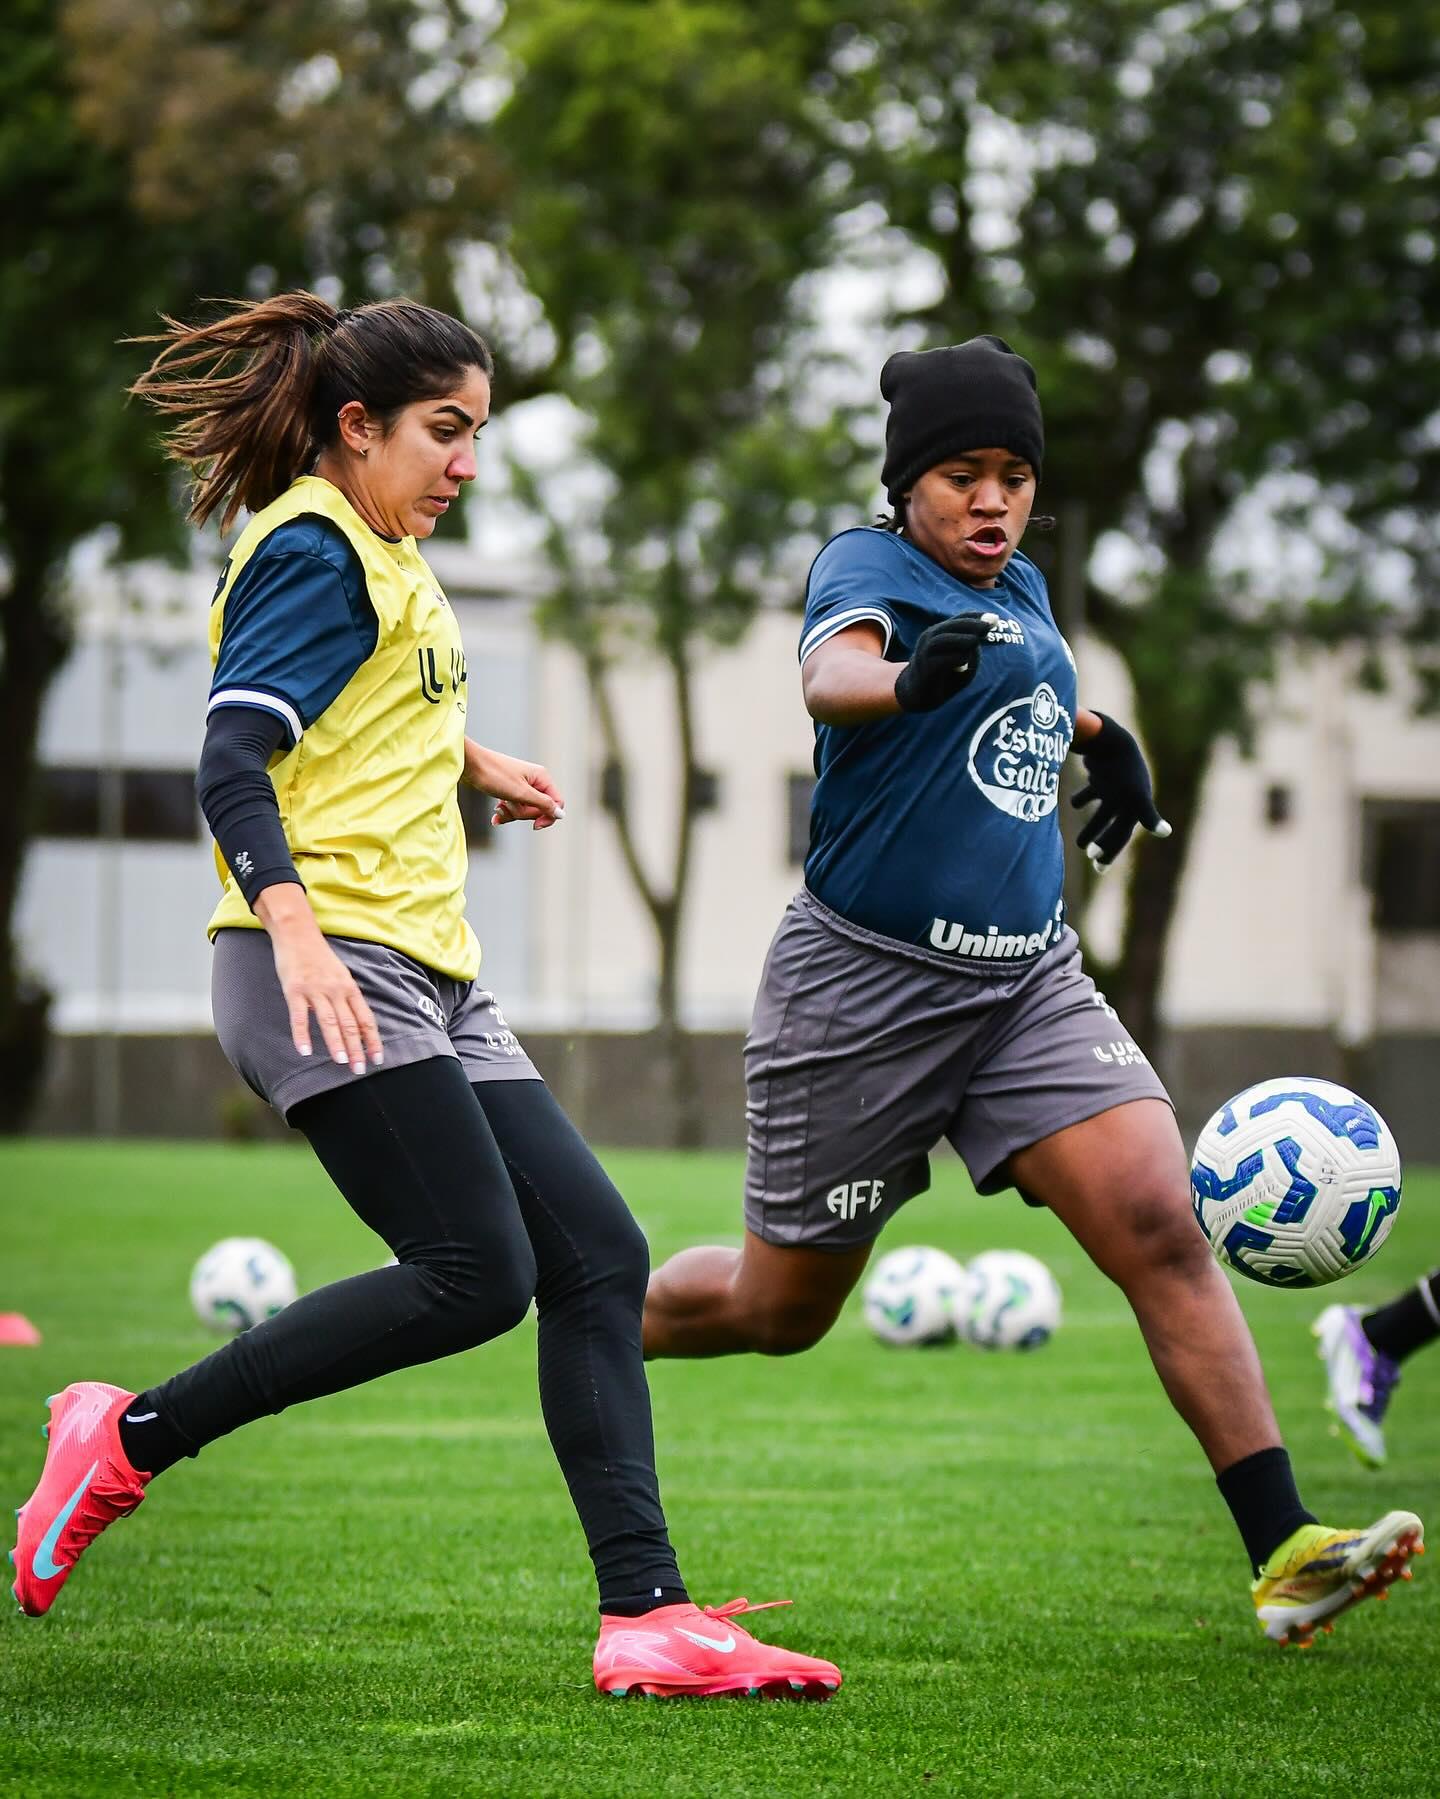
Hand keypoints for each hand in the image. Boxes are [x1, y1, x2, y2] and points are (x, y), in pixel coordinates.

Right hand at [255, 886, 383, 1071]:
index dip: (372, 1040)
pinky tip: (304, 1051)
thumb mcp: (340, 975)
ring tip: (341, 1063)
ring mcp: (315, 990)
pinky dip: (302, 1035)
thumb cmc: (319, 957)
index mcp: (349, 988)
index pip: (365, 1018)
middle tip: (360, 1070)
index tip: (378, 1059)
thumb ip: (346, 997)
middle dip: (357, 1049)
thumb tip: (356, 1023)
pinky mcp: (294, 990)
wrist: (298, 932)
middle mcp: (336, 990)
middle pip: (350, 1024)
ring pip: (329, 1021)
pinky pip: (299, 1016)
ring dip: (336, 1044)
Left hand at [463, 741, 564, 829]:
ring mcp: (521, 785)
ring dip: (512, 813)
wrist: (468, 764)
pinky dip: (505, 812)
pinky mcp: (509, 790)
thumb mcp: (521, 793)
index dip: (548, 817)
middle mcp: (534, 780)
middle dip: (523, 813)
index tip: (534, 825)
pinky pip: (513, 807)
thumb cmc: (494, 775)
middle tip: (509, 806)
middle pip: (539, 808)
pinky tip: (495, 815)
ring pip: (525, 810)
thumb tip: (561, 814)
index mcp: (542, 777)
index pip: (556, 803)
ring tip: (498, 808)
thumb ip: (543, 804)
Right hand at [893, 612, 998, 712]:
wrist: (920, 695)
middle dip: (971, 624)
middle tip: (988, 626)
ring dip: (962, 639)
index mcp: (940, 632)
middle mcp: (930, 639)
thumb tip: (976, 639)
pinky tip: (964, 665)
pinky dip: (954, 660)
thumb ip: (970, 649)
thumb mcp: (963, 660)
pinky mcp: (924, 670)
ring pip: (943, 640)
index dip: (977, 617)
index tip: (996, 619)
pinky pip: (939, 661)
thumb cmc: (945, 675)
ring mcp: (924, 653)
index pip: (960, 619)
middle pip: (951, 626)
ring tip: (976, 642)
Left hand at [1071, 713, 1171, 868]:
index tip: (1098, 866)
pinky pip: (1090, 791)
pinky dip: (1081, 798)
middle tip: (1091, 859)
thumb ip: (1149, 815)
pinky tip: (1072, 805)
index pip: (1123, 834)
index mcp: (1134, 804)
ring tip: (1078, 844)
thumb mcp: (1136, 794)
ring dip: (1091, 828)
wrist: (1110, 739)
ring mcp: (1112, 787)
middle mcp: (1125, 798)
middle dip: (1104, 844)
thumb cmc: (1124, 770)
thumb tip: (1166, 833)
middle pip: (1115, 827)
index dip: (1112, 851)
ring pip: (1102, 813)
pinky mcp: (1099, 775)